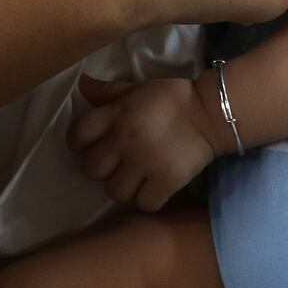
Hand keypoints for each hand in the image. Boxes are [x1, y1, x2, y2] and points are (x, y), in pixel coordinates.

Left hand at [69, 75, 218, 212]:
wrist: (210, 112)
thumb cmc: (170, 98)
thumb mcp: (137, 88)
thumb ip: (108, 91)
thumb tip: (81, 84)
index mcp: (117, 114)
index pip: (77, 134)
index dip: (78, 142)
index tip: (89, 144)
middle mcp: (126, 139)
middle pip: (91, 169)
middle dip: (100, 168)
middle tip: (115, 163)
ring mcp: (145, 163)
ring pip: (114, 192)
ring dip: (123, 186)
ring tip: (135, 177)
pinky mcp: (166, 181)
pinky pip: (143, 204)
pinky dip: (148, 199)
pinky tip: (154, 187)